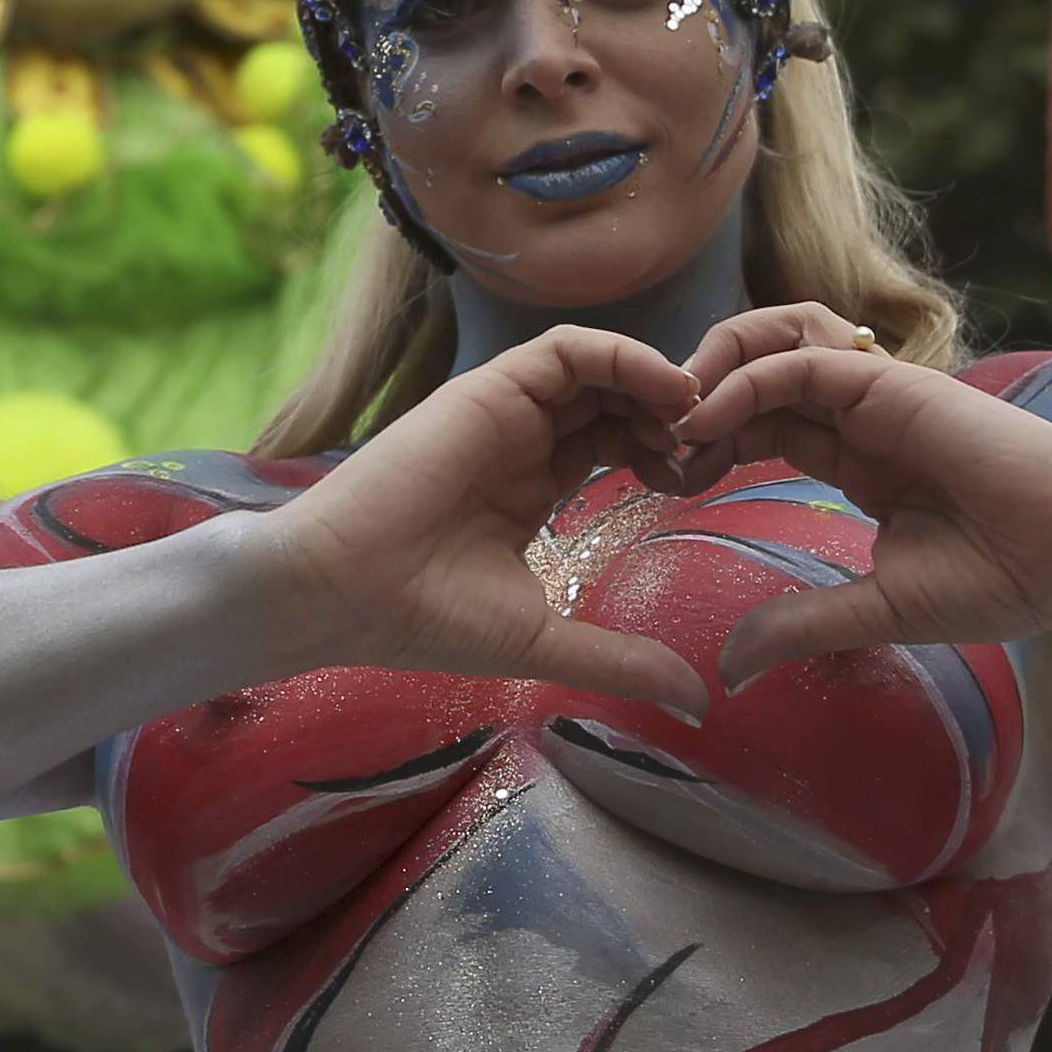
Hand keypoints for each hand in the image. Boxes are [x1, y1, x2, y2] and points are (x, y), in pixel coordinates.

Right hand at [264, 327, 708, 717]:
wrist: (341, 595)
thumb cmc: (424, 619)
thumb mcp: (545, 640)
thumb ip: (621, 659)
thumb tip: (697, 702)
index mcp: (531, 491)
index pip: (615, 447)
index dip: (666, 456)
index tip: (703, 487)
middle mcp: (521, 444)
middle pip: (616, 402)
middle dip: (672, 418)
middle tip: (710, 450)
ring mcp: (505, 413)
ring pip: (598, 368)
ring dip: (657, 383)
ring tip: (696, 417)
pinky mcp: (489, 389)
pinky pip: (566, 348)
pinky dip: (624, 356)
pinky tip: (666, 388)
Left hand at [674, 314, 1051, 684]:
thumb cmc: (1008, 580)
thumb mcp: (878, 609)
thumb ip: (802, 624)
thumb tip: (730, 668)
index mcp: (862, 458)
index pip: (764, 426)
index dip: (708, 444)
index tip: (663, 483)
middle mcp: (865, 415)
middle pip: (757, 375)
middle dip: (693, 400)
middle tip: (647, 447)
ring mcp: (880, 393)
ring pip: (775, 342)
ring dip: (712, 368)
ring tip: (666, 419)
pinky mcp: (894, 383)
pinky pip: (802, 362)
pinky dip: (744, 380)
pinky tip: (702, 418)